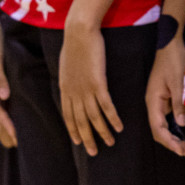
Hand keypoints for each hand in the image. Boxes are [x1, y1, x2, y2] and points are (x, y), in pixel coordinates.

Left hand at [59, 23, 120, 155]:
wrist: (79, 32)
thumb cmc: (74, 43)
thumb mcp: (67, 63)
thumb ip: (70, 77)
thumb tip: (71, 81)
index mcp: (65, 89)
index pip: (68, 115)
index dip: (73, 129)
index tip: (78, 141)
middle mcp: (74, 93)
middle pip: (80, 121)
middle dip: (87, 138)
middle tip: (94, 152)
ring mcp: (86, 89)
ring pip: (94, 117)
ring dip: (102, 132)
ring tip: (110, 143)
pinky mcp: (98, 83)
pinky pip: (106, 106)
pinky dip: (112, 118)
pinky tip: (119, 127)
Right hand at [145, 37, 184, 157]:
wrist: (172, 41)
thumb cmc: (174, 59)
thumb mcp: (179, 81)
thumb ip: (179, 103)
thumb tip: (182, 125)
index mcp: (153, 101)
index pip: (158, 128)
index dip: (169, 142)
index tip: (182, 150)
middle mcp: (154, 103)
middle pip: (160, 130)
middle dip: (173, 143)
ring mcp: (160, 101)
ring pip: (165, 125)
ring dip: (176, 137)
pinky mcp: (167, 97)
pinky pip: (170, 116)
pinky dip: (177, 126)